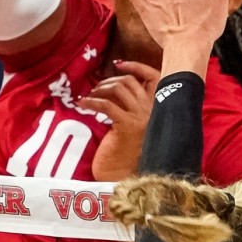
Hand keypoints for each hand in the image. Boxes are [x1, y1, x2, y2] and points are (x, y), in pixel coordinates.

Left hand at [77, 61, 159, 181]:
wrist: (125, 177)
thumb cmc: (127, 153)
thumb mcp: (135, 124)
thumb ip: (133, 106)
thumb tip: (116, 85)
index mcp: (160, 108)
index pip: (154, 76)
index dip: (136, 66)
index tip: (117, 64)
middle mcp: (154, 111)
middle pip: (130, 81)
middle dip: (109, 80)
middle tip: (96, 88)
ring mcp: (142, 118)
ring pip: (119, 89)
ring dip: (100, 88)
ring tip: (89, 95)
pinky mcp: (127, 126)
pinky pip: (106, 104)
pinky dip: (91, 101)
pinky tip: (81, 103)